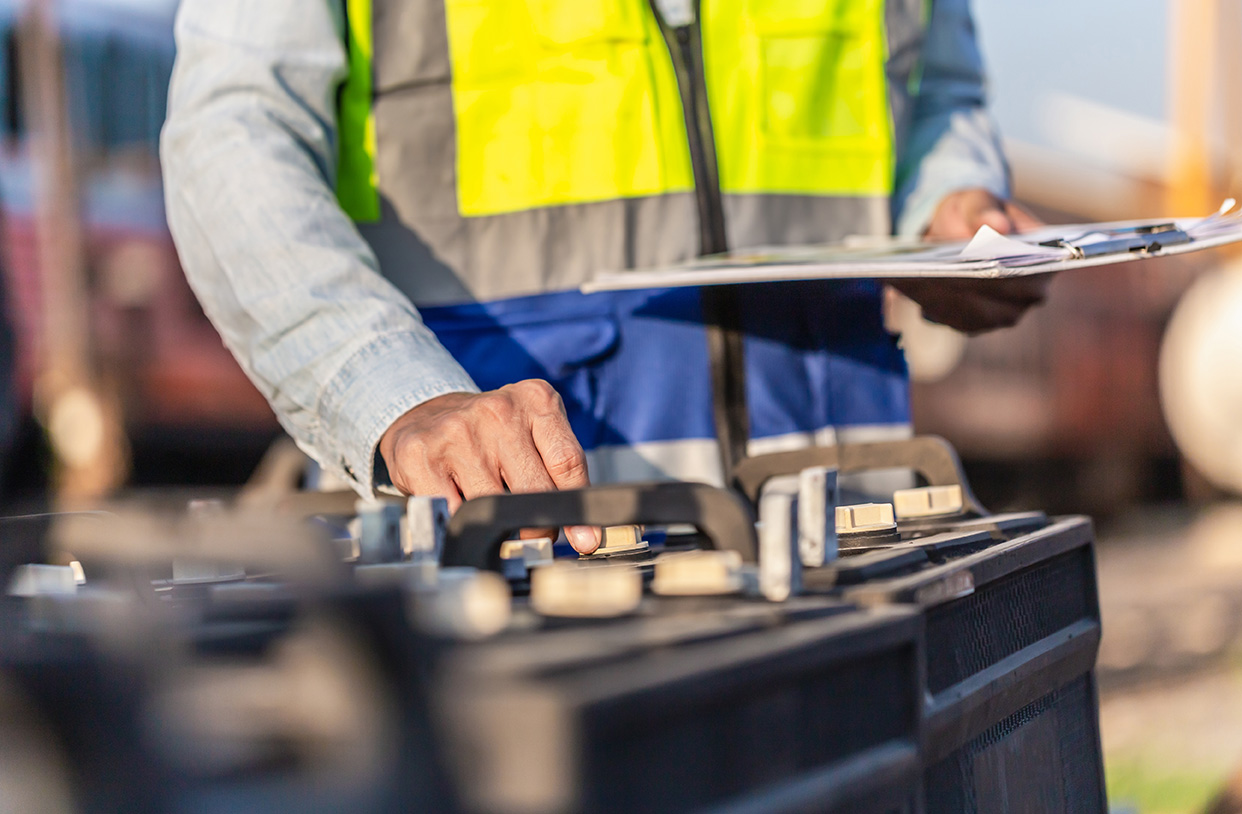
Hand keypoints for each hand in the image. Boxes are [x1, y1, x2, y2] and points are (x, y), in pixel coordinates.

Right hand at [379, 380, 600, 552]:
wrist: (425, 413)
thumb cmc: (490, 433)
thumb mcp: (533, 435)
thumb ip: (563, 477)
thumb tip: (586, 538)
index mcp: (535, 399)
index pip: (568, 462)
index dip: (577, 510)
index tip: (583, 539)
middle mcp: (498, 411)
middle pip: (535, 490)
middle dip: (538, 524)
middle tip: (533, 533)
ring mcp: (457, 432)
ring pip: (494, 506)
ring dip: (499, 526)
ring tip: (494, 517)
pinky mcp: (422, 455)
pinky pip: (454, 511)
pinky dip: (462, 523)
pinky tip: (462, 512)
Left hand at [891, 188, 1050, 333]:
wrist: (960, 230)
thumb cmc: (977, 212)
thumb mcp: (978, 200)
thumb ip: (985, 211)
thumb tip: (996, 226)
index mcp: (1047, 259)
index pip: (1026, 274)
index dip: (997, 274)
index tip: (967, 267)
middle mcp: (1031, 294)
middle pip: (997, 302)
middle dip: (963, 290)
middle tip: (929, 277)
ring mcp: (1005, 314)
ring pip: (973, 315)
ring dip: (943, 301)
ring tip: (913, 281)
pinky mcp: (976, 323)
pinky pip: (954, 320)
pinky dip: (932, 306)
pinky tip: (910, 289)